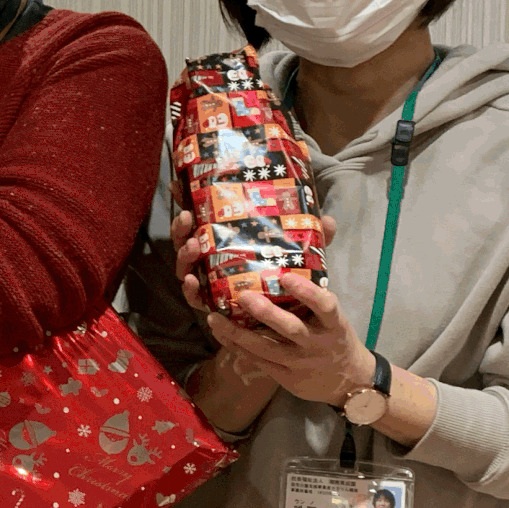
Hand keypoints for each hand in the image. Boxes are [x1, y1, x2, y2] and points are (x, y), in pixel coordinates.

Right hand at [170, 207, 339, 316]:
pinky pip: (196, 298)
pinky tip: (192, 282)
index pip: (203, 218)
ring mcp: (210, 280)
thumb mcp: (303, 255)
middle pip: (188, 239)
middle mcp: (213, 258)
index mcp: (229, 240)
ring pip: (187, 266)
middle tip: (187, 217)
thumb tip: (329, 220)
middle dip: (181, 227)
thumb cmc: (290, 279)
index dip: (188, 200)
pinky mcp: (214, 304)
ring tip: (192, 246)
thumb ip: (314, 240)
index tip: (179, 185)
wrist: (295, 322)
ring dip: (184, 255)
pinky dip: (190, 290)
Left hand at [205, 271, 375, 406]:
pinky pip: (257, 360)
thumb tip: (289, 262)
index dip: (307, 292)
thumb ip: (314, 300)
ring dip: (237, 332)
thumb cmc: (335, 338)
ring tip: (215, 317)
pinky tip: (220, 333)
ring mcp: (300, 363)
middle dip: (266, 313)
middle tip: (243, 296)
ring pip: (265, 347)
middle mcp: (317, 344)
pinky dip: (236, 346)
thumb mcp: (335, 320)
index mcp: (334, 325)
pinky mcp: (285, 377)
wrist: (348, 382)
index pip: (325, 305)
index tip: (286, 276)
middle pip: (290, 328)